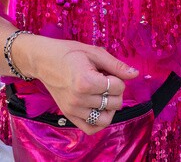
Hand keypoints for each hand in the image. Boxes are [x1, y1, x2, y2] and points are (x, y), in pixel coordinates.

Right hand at [17, 36, 136, 134]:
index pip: (118, 87)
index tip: (107, 71)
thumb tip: (135, 74)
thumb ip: (116, 65)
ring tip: (104, 95)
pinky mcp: (68, 115)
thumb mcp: (95, 53)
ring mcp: (73, 109)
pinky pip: (90, 128)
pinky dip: (99, 122)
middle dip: (116, 91)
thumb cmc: (69, 52)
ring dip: (110, 107)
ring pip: (105, 118)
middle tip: (105, 81)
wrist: (44, 60)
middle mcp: (79, 99)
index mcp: (86, 81)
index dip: (118, 78)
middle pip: (115, 103)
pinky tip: (99, 108)